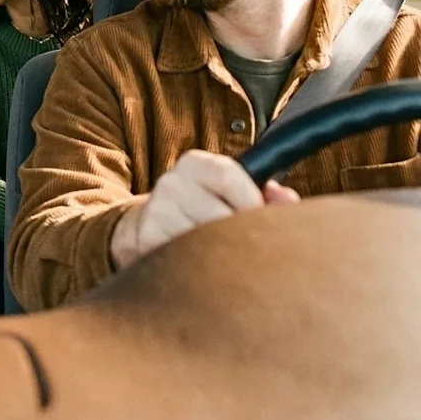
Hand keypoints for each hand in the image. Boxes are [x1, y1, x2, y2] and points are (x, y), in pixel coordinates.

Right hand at [111, 150, 299, 268]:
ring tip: (222, 259)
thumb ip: (266, 194)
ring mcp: (156, 213)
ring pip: (204, 243)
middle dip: (238, 237)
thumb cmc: (203, 208)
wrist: (146, 225)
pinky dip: (198, 269)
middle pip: (219, 217)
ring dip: (220, 258)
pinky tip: (200, 267)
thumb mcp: (231, 190)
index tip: (257, 222)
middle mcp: (172, 184)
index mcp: (195, 164)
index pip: (227, 176)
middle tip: (244, 248)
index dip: (250, 203)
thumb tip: (288, 200)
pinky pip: (184, 261)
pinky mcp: (146, 241)